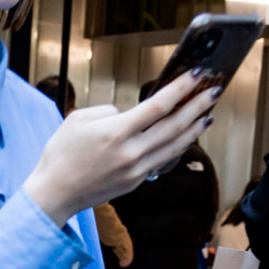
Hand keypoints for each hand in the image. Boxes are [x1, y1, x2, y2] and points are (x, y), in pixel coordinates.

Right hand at [25, 74, 219, 226]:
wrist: (54, 194)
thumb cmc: (61, 154)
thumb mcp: (78, 119)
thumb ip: (109, 111)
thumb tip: (130, 114)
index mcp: (116, 132)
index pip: (158, 105)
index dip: (181, 88)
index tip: (197, 75)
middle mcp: (131, 152)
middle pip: (175, 125)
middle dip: (198, 106)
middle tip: (214, 91)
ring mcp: (136, 170)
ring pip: (175, 146)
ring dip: (194, 128)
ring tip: (207, 114)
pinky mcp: (136, 182)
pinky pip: (164, 160)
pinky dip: (178, 146)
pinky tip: (186, 136)